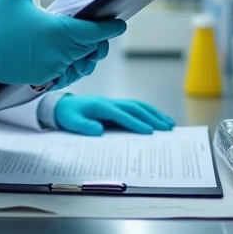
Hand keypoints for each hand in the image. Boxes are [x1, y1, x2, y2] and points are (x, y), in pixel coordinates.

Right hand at [0, 0, 124, 87]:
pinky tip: (69, 55)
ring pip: (82, 64)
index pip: (96, 33)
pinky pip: (67, 73)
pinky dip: (72, 65)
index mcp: (58, 32)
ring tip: (87, 43)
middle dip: (100, 40)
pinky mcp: (42, 79)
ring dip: (87, 54)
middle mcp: (59, 54)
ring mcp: (52, 69)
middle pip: (92, 49)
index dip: (112, 28)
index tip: (121, 23)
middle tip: (102, 29)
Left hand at [53, 95, 174, 136]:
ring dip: (154, 113)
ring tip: (169, 124)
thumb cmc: (67, 115)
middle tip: (167, 128)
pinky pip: (135, 108)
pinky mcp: (116, 106)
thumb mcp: (71, 122)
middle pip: (135, 108)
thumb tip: (99, 131)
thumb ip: (84, 126)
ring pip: (138, 106)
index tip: (149, 131)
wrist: (63, 105)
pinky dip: (148, 112)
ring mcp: (114, 103)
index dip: (135, 123)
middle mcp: (110, 102)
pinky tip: (157, 119)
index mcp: (100, 106)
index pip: (121, 115)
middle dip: (152, 118)